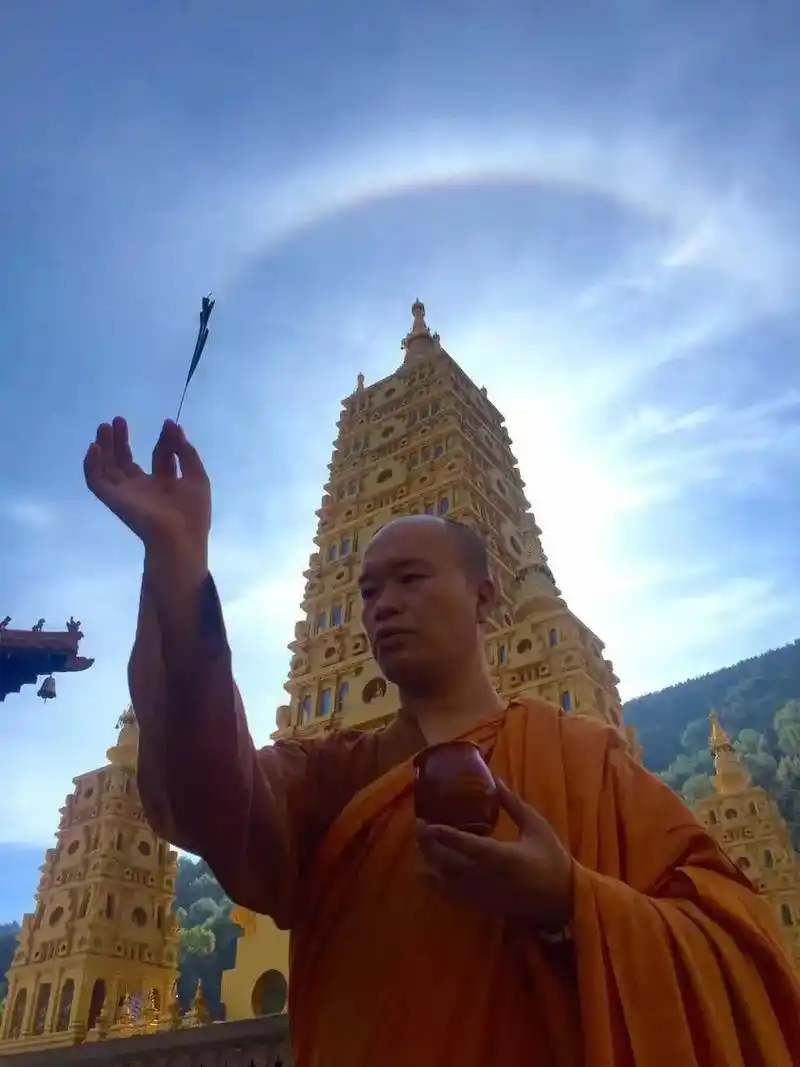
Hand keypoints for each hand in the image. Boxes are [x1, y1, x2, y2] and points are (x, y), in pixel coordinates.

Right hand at [84, 417, 210, 556]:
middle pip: (127, 461)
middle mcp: (144, 489)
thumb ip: (185, 451)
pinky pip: (96, 481)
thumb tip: (172, 424)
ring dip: (105, 446)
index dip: (164, 441)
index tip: (168, 425)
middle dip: (122, 440)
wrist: (180, 537)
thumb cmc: (192, 510)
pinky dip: (91, 464)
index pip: (160, 457)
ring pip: (108, 467)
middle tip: (118, 420)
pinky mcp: (113, 500)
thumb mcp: (196, 475)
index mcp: (166, 485)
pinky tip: (94, 447)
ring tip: (104, 426)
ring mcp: (127, 494)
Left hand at [416, 780, 573, 932]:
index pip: (464, 844)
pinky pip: (452, 895)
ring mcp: (482, 894)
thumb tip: (496, 781)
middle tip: (418, 826)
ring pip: (446, 880)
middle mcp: (486, 877)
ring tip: (420, 845)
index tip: (424, 823)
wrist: (565, 901)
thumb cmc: (553, 860)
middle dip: (429, 845)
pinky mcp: (483, 905)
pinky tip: (427, 872)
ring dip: (430, 863)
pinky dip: (436, 883)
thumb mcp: (536, 826)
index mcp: (500, 856)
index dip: (442, 834)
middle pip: (447, 862)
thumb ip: (514, 804)